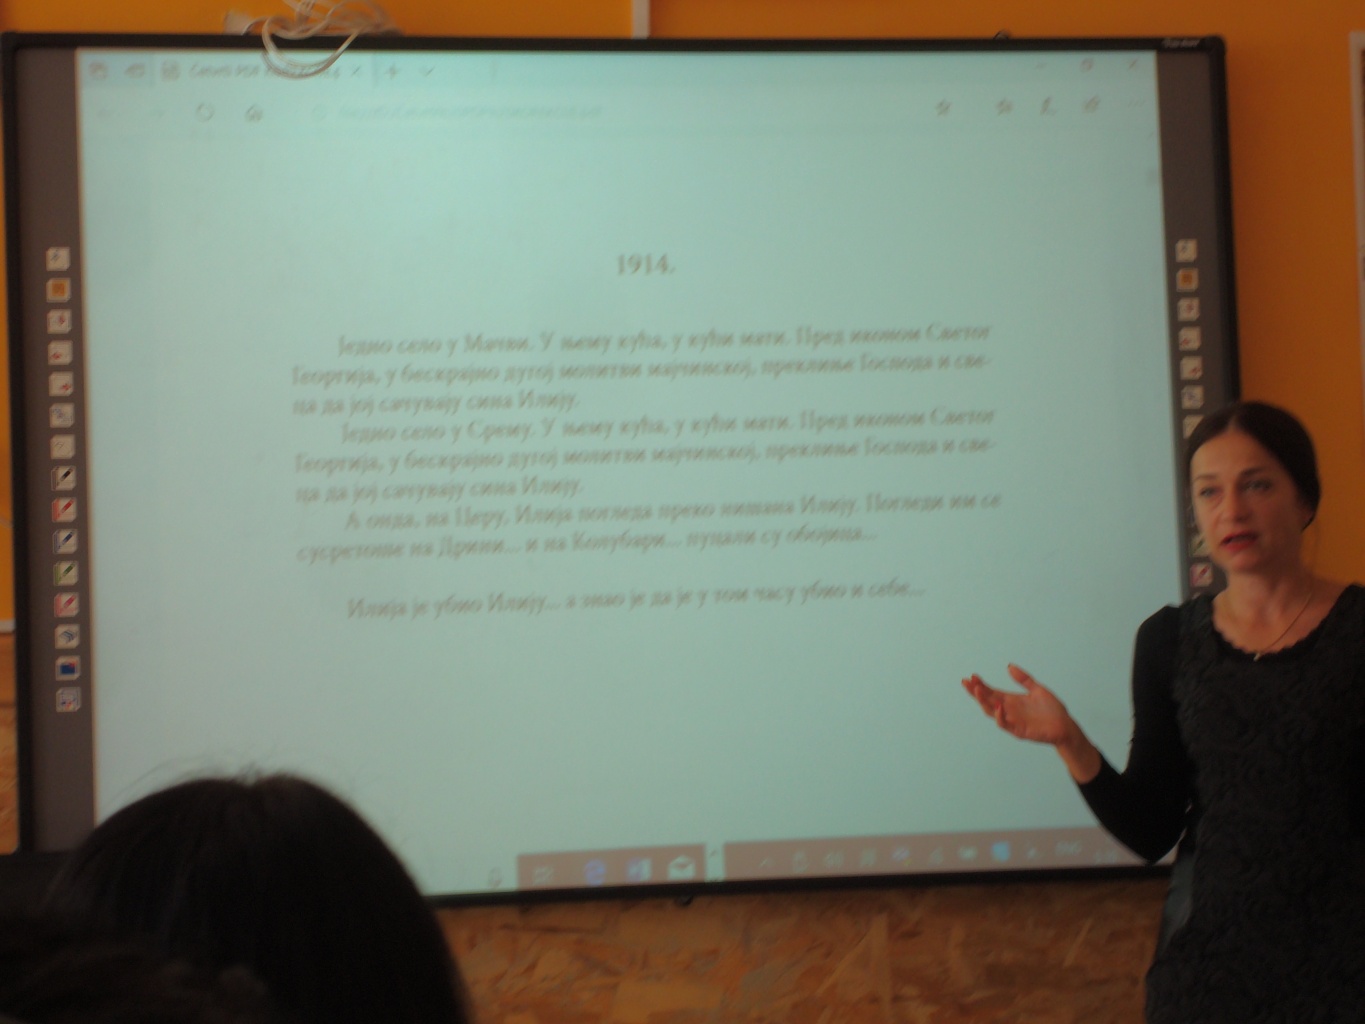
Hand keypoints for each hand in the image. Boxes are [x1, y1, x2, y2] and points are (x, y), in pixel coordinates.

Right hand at [961, 664, 1077, 746]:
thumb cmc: (1053, 709)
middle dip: (975, 692)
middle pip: (986, 701)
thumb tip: (1009, 666)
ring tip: (977, 690)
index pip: (991, 692)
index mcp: (1011, 700)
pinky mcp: (1019, 730)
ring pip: (991, 712)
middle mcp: (1009, 710)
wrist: (1066, 725)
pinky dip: (1000, 716)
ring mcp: (1012, 720)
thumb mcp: (1038, 689)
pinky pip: (1005, 725)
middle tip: (966, 682)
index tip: (973, 676)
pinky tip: (999, 705)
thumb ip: (1024, 679)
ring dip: (983, 702)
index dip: (981, 685)